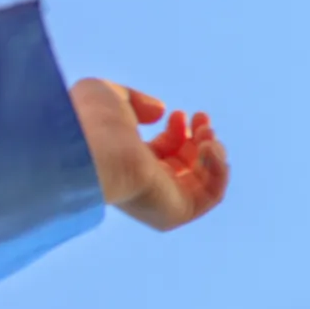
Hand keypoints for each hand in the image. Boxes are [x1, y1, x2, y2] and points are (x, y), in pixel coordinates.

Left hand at [69, 79, 228, 231]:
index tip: (178, 113)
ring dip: (214, 150)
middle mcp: (145, 184)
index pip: (164, 152)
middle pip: (187, 165)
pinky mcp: (177, 212)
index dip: (178, 130)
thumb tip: (160, 112)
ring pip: (204, 180)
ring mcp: (162, 201)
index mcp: (127, 161)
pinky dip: (219, 168)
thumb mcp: (109, 96)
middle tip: (201, 119)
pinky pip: (212, 194)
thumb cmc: (90, 122)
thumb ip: (136, 100)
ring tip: (206, 132)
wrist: (91, 149)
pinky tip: (208, 145)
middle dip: (200, 137)